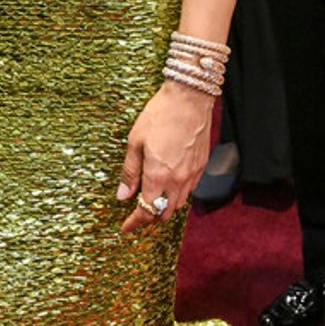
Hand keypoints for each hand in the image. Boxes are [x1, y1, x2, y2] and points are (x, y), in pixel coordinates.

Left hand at [115, 80, 213, 234]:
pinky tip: (169, 185)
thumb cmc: (159, 115)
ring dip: (165, 208)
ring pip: (179, 204)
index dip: (135, 223)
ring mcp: (192, 173)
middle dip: (150, 218)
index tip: (126, 228)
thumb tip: (123, 196)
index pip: (146, 210)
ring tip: (152, 200)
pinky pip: (190, 190)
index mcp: (158, 176)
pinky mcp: (201, 165)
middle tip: (136, 215)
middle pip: (164, 213)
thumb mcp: (135, 142)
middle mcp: (178, 180)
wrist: (189, 97)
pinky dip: (177, 195)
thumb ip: (130, 172)